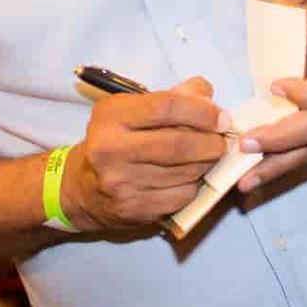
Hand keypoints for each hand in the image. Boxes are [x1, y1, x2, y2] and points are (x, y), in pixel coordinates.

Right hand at [63, 77, 229, 231]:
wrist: (83, 188)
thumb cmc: (117, 141)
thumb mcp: (133, 109)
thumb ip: (173, 97)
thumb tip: (208, 96)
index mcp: (111, 116)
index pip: (166, 107)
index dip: (201, 112)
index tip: (221, 118)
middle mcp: (110, 149)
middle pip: (178, 144)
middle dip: (211, 142)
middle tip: (223, 141)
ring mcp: (120, 182)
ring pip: (184, 172)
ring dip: (206, 164)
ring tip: (208, 157)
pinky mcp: (133, 209)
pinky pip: (180, 196)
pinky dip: (194, 185)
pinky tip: (190, 177)